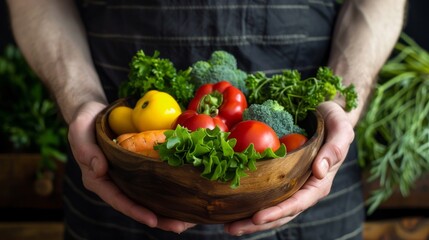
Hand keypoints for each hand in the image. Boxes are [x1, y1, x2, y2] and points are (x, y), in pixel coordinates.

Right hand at [67, 101, 195, 232]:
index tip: (153, 220)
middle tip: (180, 227)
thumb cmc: (83, 122)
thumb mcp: (79, 131)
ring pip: (148, 197)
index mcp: (98, 180)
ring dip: (168, 208)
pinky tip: (186, 195)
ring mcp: (127, 176)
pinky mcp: (138, 167)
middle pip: (137, 205)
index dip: (135, 211)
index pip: (118, 200)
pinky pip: (154, 180)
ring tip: (189, 219)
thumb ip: (86, 151)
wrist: (93, 113)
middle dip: (159, 218)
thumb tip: (100, 169)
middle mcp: (114, 182)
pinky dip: (169, 189)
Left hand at [224, 101, 354, 235]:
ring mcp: (290, 185)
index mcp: (318, 184)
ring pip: (269, 207)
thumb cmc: (336, 121)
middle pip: (280, 213)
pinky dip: (248, 201)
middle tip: (231, 228)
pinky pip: (264, 192)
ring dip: (248, 219)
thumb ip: (335, 149)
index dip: (277, 212)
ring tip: (226, 226)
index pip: (297, 203)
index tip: (257, 218)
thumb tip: (320, 171)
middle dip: (256, 224)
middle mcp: (303, 189)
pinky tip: (229, 205)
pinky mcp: (280, 176)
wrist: (328, 115)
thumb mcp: (341, 130)